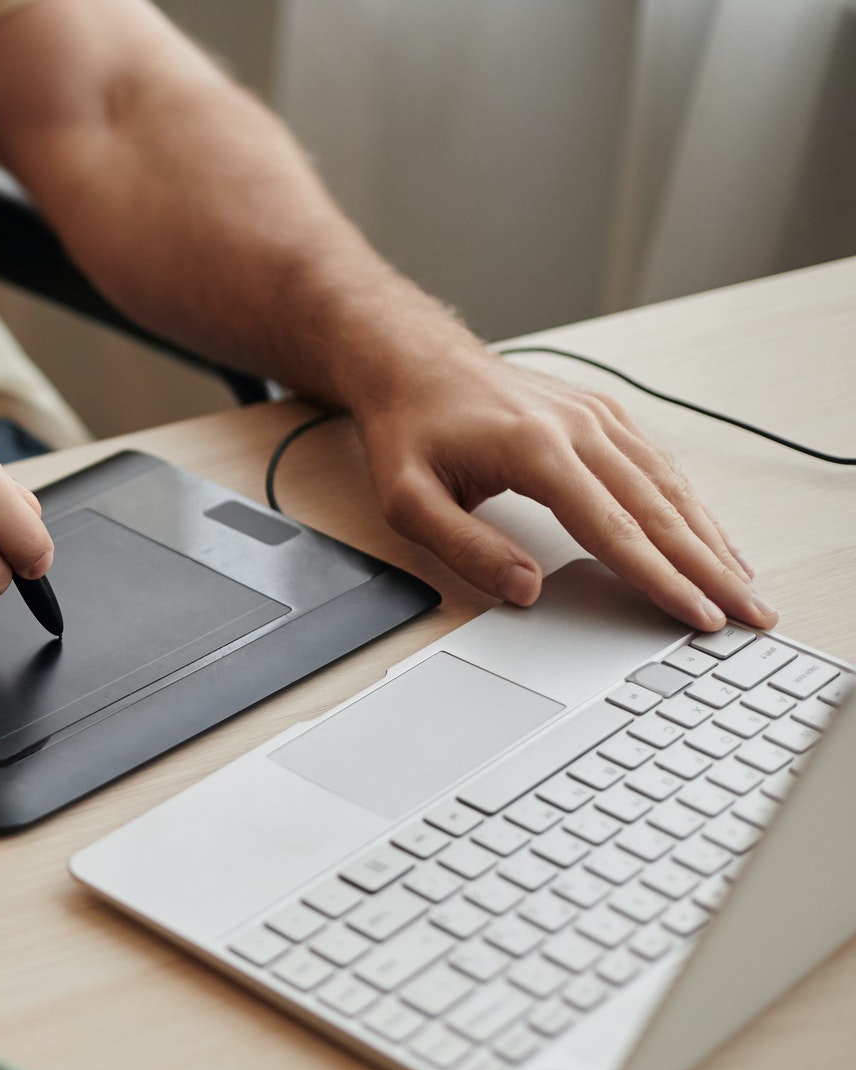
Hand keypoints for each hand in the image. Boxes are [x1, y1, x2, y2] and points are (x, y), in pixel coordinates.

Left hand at [351, 352, 773, 631]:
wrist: (416, 363)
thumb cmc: (411, 430)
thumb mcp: (409, 499)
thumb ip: (466, 548)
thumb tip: (527, 589)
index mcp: (535, 449)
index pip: (612, 529)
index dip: (659, 579)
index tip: (696, 616)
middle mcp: (579, 427)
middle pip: (658, 510)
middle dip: (709, 569)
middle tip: (751, 614)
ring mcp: (597, 416)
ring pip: (670, 486)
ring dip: (712, 540)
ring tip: (747, 587)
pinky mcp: (603, 414)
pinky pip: (658, 466)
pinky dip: (692, 507)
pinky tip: (713, 539)